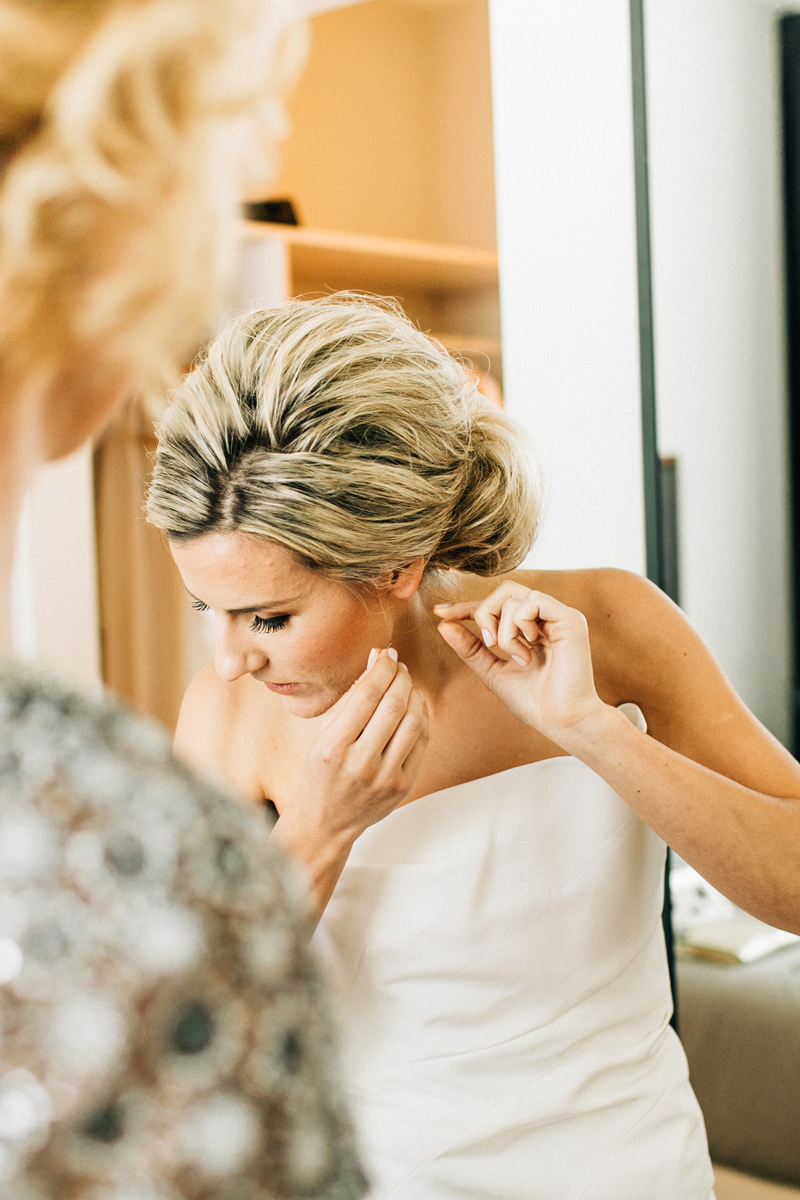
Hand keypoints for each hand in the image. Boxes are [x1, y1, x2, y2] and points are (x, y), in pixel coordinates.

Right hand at [284, 648, 428, 850]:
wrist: (325, 823)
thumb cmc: (320, 773)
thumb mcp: (324, 736)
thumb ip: (352, 700)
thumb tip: (377, 658)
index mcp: (333, 748)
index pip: (366, 696)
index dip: (381, 669)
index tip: (386, 654)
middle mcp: (360, 764)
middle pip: (393, 706)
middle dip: (400, 677)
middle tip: (399, 665)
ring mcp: (385, 778)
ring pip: (413, 722)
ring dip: (414, 695)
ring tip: (407, 684)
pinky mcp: (403, 786)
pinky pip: (421, 742)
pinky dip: (421, 717)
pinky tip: (414, 706)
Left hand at [434, 583, 605, 746]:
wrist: (561, 722)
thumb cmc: (534, 703)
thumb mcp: (493, 672)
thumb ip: (471, 648)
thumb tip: (443, 624)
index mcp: (533, 627)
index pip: (497, 604)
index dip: (467, 606)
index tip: (440, 612)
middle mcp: (548, 617)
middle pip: (504, 591)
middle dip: (484, 613)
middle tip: (489, 643)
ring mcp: (559, 616)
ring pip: (513, 596)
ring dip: (503, 629)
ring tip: (517, 657)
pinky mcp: (570, 619)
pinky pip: (532, 601)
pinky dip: (519, 625)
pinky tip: (528, 650)